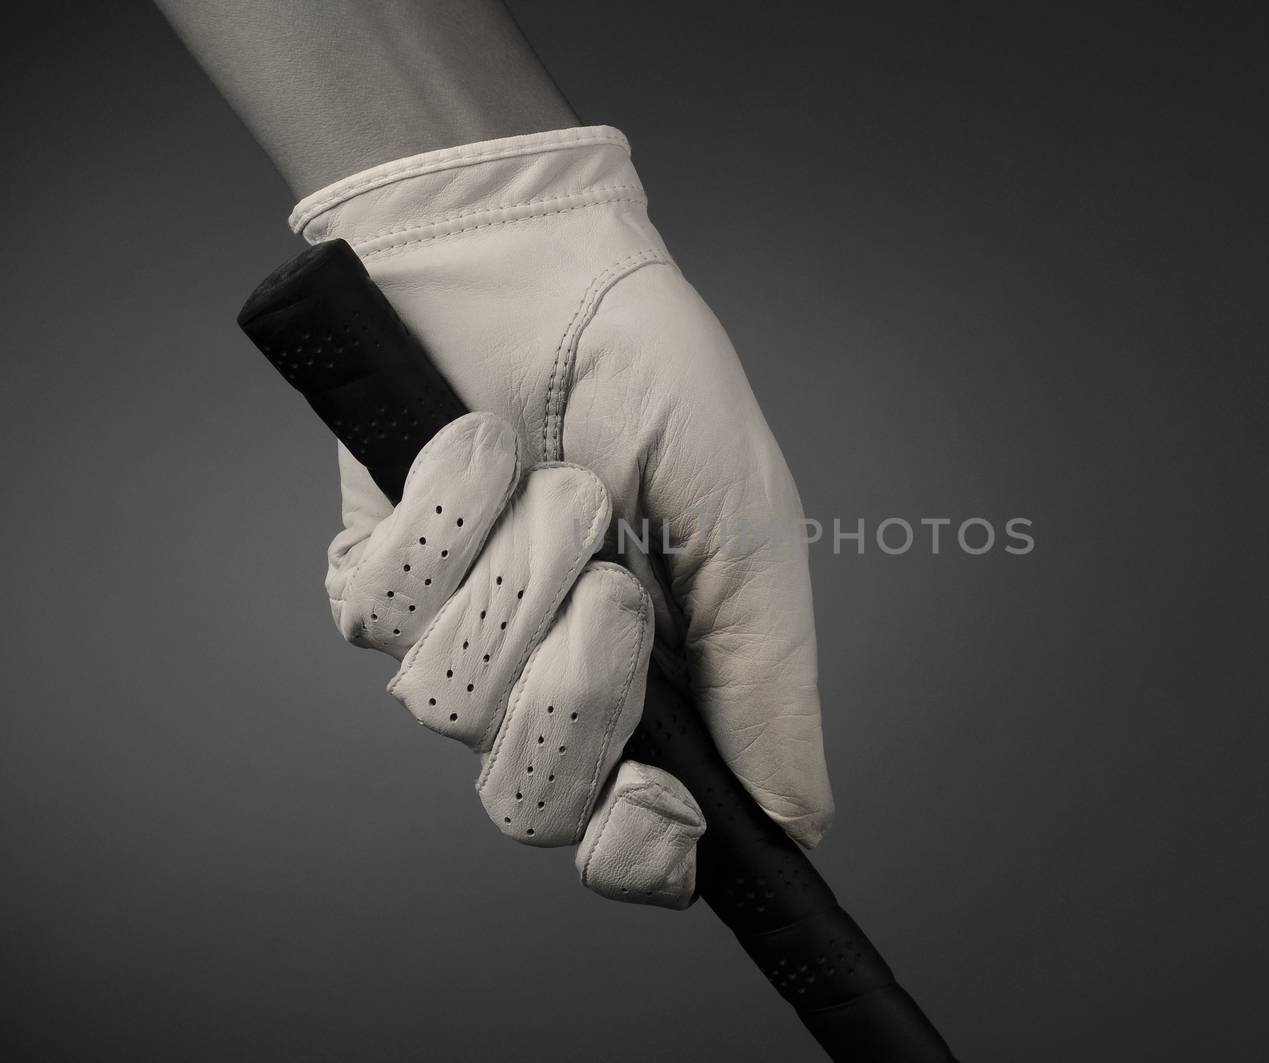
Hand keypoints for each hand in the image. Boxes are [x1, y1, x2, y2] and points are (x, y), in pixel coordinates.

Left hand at [307, 126, 832, 901]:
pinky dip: (446, 519)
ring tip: (561, 482)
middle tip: (615, 585)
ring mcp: (458, 637)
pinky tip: (480, 448)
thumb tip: (797, 824)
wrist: (551, 265)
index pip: (626, 844)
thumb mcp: (751, 534)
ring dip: (523, 577)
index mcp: (654, 691)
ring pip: (450, 710)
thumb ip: (768, 685)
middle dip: (577, 693)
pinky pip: (382, 615)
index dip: (635, 850)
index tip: (656, 795)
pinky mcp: (375, 580)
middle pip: (528, 804)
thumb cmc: (665, 390)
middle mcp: (548, 683)